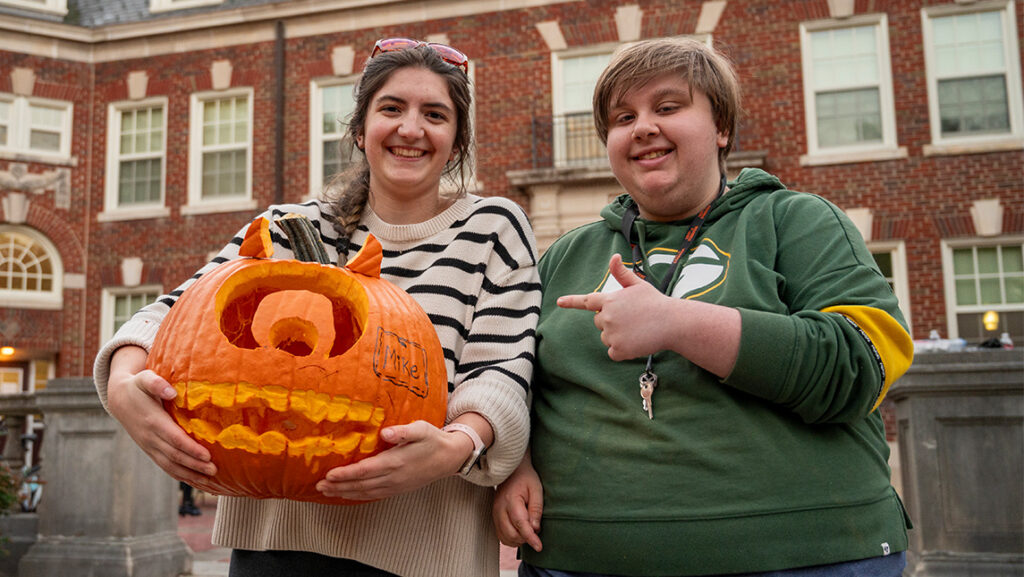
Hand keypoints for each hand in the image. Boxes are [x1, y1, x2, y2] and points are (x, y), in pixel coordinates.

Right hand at [106, 346, 227, 492]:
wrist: (119, 399)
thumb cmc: (138, 387)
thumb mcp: (145, 379)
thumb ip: (157, 383)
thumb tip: (170, 391)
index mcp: (153, 421)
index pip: (174, 439)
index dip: (190, 448)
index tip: (207, 455)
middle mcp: (150, 438)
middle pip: (175, 456)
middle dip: (195, 465)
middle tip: (216, 470)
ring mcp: (150, 447)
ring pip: (171, 466)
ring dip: (190, 476)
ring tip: (210, 482)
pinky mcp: (151, 451)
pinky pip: (167, 468)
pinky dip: (182, 476)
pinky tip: (197, 482)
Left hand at [316, 420, 470, 500]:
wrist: (449, 458)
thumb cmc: (433, 440)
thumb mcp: (421, 429)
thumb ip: (403, 431)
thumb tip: (385, 433)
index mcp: (395, 462)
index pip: (364, 470)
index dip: (345, 474)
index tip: (328, 474)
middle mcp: (393, 477)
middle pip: (360, 485)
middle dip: (338, 486)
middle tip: (319, 485)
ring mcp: (395, 485)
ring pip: (365, 492)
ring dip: (345, 492)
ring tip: (327, 491)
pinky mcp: (398, 489)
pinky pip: (373, 495)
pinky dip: (358, 496)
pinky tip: (348, 493)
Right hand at [493, 455, 542, 550]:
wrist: (511, 470)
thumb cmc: (526, 478)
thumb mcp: (536, 489)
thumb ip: (536, 509)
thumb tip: (535, 528)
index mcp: (511, 500)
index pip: (520, 524)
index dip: (530, 538)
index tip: (539, 546)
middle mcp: (500, 508)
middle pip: (511, 534)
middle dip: (526, 539)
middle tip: (536, 531)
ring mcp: (495, 513)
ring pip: (505, 537)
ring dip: (518, 540)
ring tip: (529, 531)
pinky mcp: (494, 517)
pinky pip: (501, 535)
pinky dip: (511, 538)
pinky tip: (520, 532)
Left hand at [557, 253, 673, 360]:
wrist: (672, 323)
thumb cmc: (656, 302)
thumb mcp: (638, 285)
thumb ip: (622, 274)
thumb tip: (614, 256)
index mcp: (609, 300)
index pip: (586, 301)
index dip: (571, 301)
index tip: (559, 302)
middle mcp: (606, 317)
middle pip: (599, 322)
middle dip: (612, 322)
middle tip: (632, 319)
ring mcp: (611, 334)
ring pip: (606, 338)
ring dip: (617, 337)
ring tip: (637, 330)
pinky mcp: (618, 349)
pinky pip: (613, 352)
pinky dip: (622, 351)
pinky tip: (636, 343)